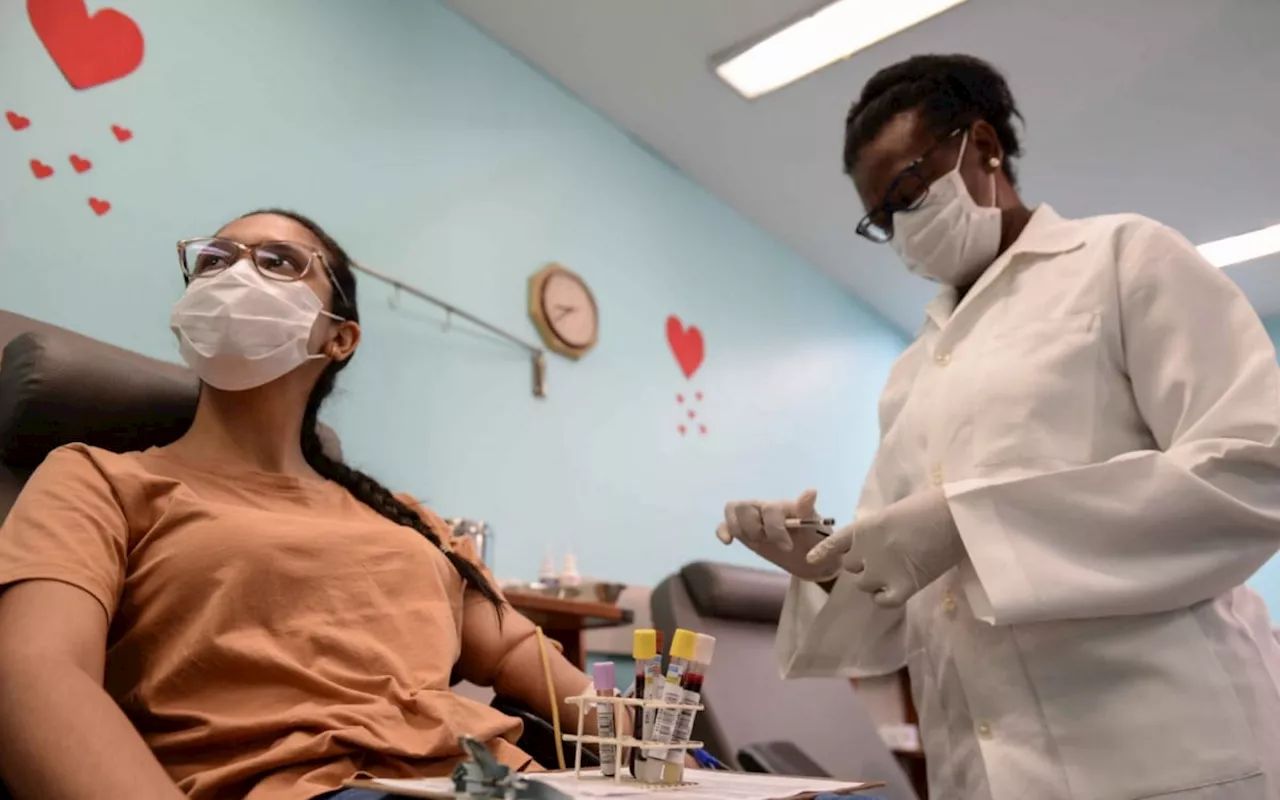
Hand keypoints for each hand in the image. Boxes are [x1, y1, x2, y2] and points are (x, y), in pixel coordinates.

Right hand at [717, 490, 841, 581]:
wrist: (811, 560)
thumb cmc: (815, 542)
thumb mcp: (816, 528)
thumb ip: (808, 510)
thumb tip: (811, 491)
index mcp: (782, 505)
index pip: (769, 509)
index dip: (775, 529)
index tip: (787, 547)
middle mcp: (765, 507)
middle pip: (744, 506)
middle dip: (753, 528)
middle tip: (767, 542)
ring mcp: (753, 518)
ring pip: (732, 511)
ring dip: (740, 530)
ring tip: (757, 542)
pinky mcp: (744, 531)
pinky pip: (725, 524)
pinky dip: (722, 531)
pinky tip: (728, 542)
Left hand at [806, 488, 964, 607]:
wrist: (955, 517)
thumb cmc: (930, 506)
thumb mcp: (894, 512)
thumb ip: (878, 529)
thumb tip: (878, 542)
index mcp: (864, 527)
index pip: (834, 542)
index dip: (823, 552)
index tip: (810, 559)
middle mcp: (866, 549)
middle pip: (850, 566)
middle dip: (863, 565)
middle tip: (885, 560)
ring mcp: (882, 569)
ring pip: (864, 584)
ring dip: (875, 581)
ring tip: (896, 573)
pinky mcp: (903, 585)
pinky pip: (882, 600)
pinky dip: (885, 598)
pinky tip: (896, 592)